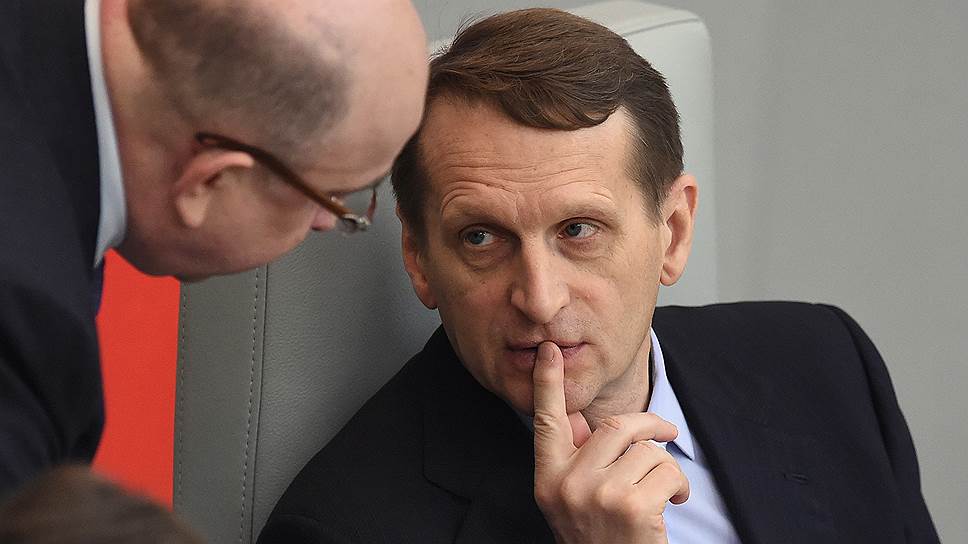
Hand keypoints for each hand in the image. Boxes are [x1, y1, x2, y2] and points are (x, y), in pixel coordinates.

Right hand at [532, 342, 689, 543]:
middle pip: (617, 426)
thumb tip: (578, 418)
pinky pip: (667, 471)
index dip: (547, 384)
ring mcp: (599, 494)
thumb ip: (575, 459)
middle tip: (669, 432)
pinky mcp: (632, 506)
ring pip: (647, 450)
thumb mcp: (570, 499)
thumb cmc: (598, 537)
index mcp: (549, 477)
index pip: (546, 422)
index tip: (548, 350)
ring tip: (663, 491)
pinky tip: (671, 503)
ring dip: (665, 468)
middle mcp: (568, 483)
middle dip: (651, 425)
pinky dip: (678, 486)